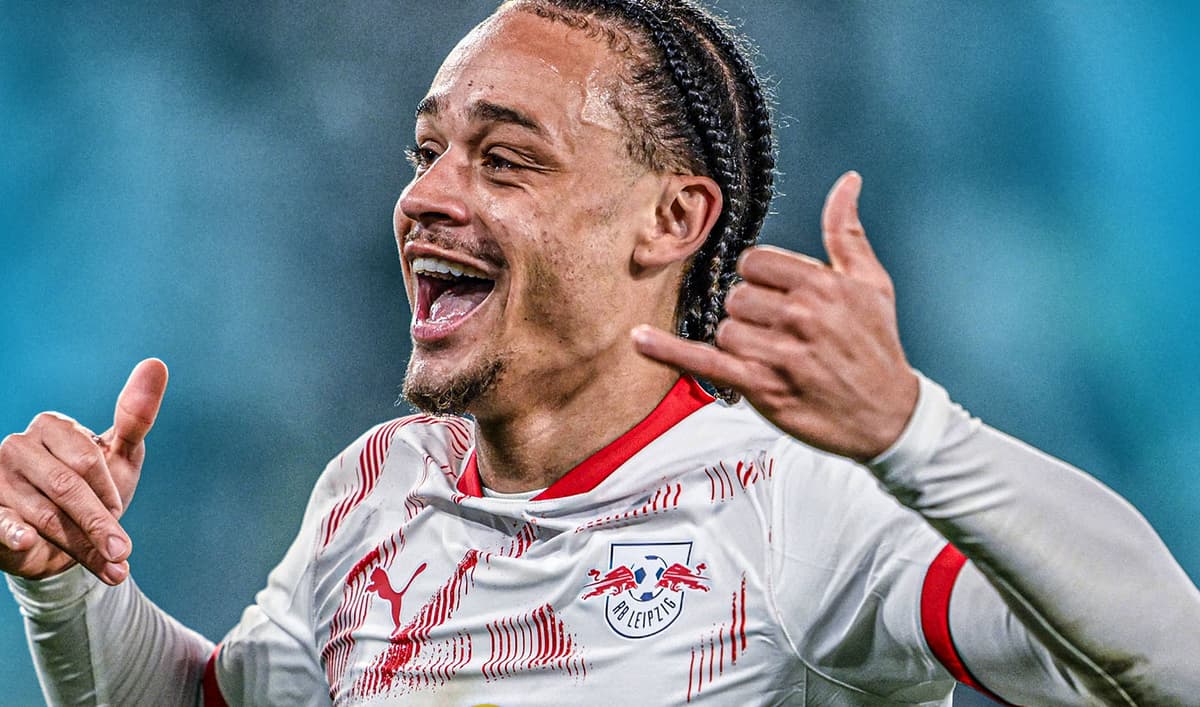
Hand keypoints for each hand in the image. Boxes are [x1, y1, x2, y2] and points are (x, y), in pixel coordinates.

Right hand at [0, 359, 167, 584]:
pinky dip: (10, 534)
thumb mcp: (119, 456)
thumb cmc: (94, 491)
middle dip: (99, 523)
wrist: (62, 542)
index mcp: (50, 426)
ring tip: (111, 568)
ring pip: (45, 515)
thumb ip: (136, 415)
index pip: (86, 459)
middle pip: (66, 487)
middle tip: (123, 551)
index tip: (118, 511)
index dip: (107, 491)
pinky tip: (23, 541)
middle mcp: (16, 447)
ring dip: (81, 547)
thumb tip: (156, 363)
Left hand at [633, 172, 918, 460]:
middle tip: (781, 335)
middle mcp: (800, 314)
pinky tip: (639, 339)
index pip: (754, 262)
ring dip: (740, 345)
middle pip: (736, 296)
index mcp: (822, 283)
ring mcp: (780, 353)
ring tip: (774, 358)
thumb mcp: (872, 283)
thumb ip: (847, 232)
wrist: (889, 416)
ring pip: (725, 330)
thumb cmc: (876, 346)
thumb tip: (847, 180)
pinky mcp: (763, 387)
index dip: (762, 281)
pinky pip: (705, 361)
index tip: (781, 300)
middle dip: (751, 315)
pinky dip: (669, 351)